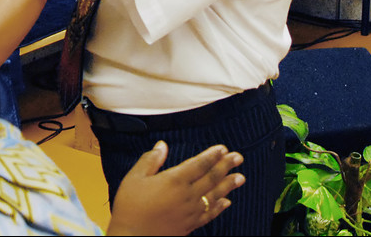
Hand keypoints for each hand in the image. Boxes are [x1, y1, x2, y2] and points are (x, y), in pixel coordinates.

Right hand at [106, 142, 243, 235]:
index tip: (223, 148)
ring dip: (228, 185)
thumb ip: (150, 160)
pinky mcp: (190, 225)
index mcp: (174, 180)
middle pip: (211, 178)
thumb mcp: (135, 178)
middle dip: (226, 166)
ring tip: (241, 177)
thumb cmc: (130, 206)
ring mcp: (190, 212)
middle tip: (238, 157)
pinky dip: (220, 207)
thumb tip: (162, 145)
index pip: (199, 164)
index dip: (212, 155)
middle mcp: (186, 195)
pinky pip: (209, 214)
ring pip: (214, 195)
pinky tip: (227, 202)